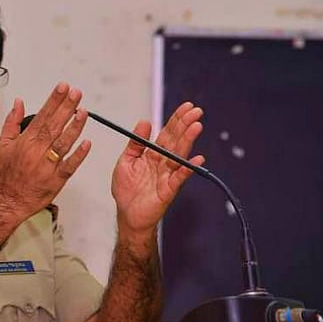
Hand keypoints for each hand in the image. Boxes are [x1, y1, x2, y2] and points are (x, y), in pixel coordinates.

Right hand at [0, 82, 90, 223]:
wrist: (9, 200)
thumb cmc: (8, 173)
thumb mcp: (3, 144)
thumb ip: (12, 122)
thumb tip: (19, 103)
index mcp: (26, 141)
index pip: (43, 116)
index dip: (54, 100)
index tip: (62, 88)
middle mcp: (37, 151)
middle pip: (55, 125)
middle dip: (67, 107)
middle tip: (76, 93)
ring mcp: (48, 166)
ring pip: (64, 143)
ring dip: (75, 127)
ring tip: (84, 112)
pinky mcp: (57, 179)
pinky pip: (70, 165)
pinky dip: (79, 154)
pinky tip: (87, 142)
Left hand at [111, 102, 204, 235]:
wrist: (126, 214)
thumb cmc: (126, 189)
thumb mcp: (126, 161)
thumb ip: (136, 143)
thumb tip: (145, 122)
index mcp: (152, 154)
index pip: (167, 133)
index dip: (176, 120)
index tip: (187, 106)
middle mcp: (163, 162)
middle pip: (176, 140)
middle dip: (185, 125)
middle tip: (196, 111)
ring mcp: (167, 175)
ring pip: (179, 155)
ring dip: (188, 140)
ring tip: (196, 126)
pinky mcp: (168, 190)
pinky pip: (179, 177)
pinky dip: (187, 168)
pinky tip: (197, 158)